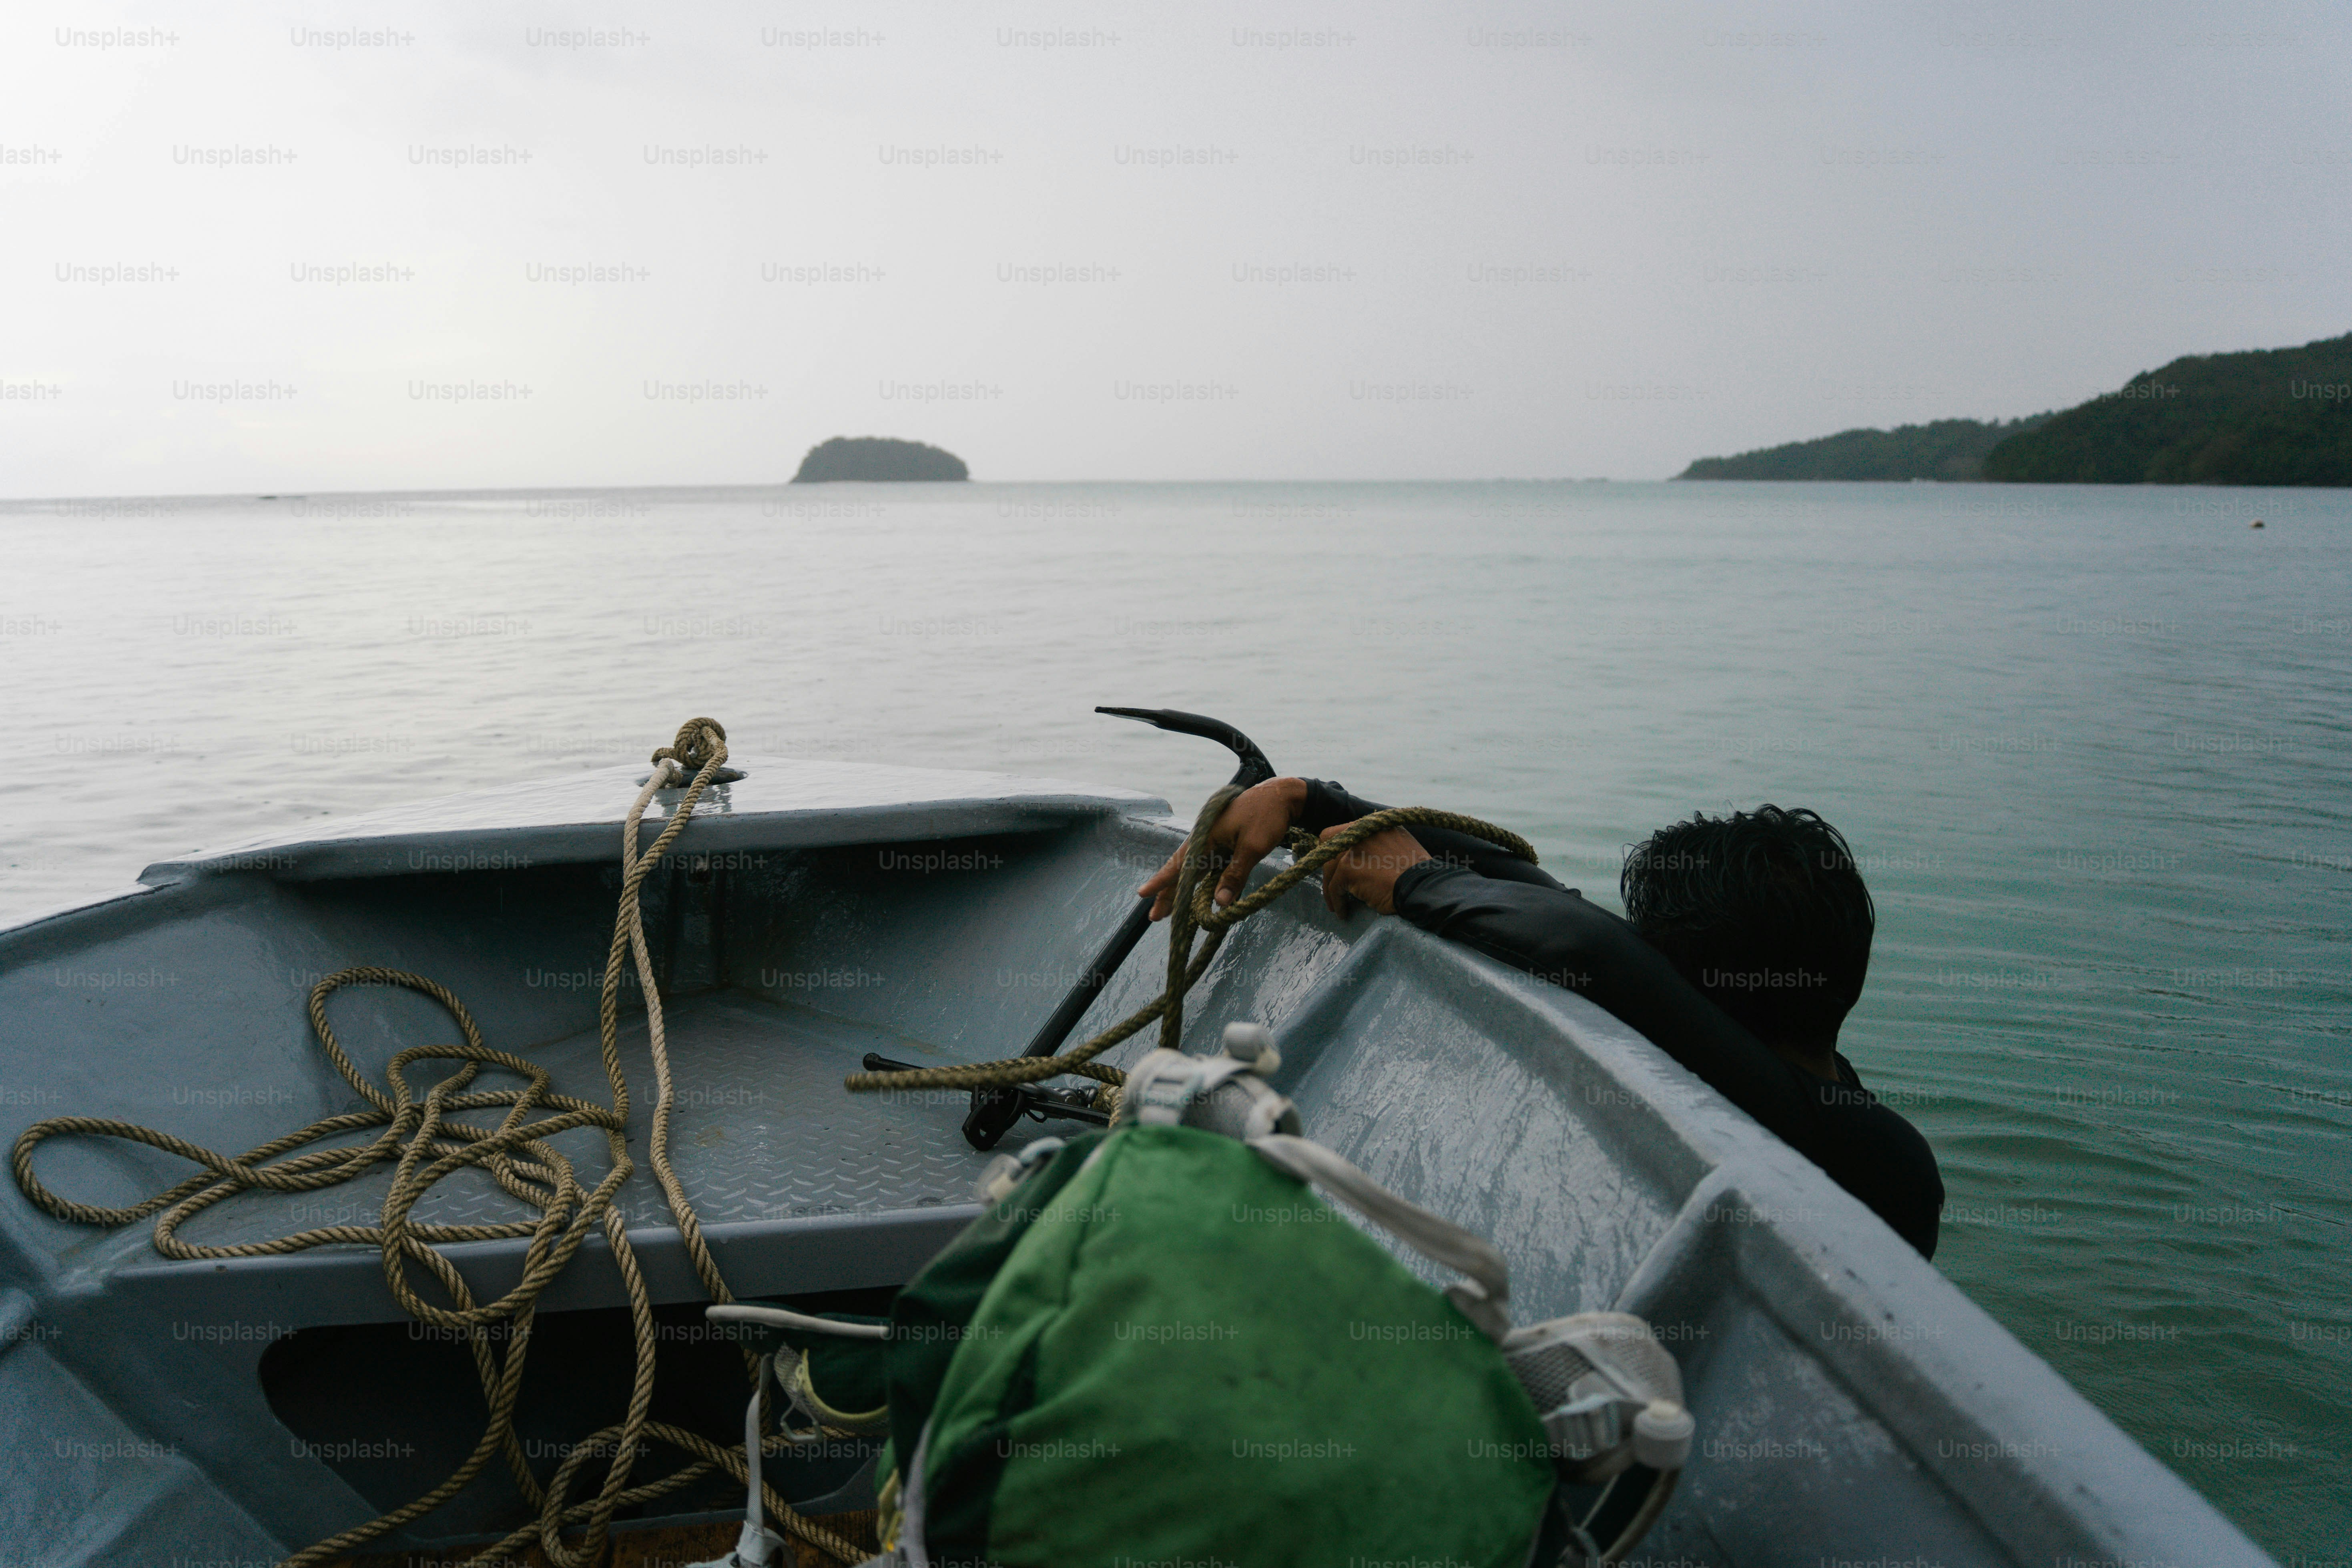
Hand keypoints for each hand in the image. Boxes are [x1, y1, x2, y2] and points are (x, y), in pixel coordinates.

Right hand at [1139, 777, 1307, 919]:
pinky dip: (1200, 880)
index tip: (1143, 893)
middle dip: (1168, 892)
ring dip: (1182, 888)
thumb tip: (1220, 904)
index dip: (1162, 882)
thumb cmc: (1267, 817)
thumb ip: (1235, 874)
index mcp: (1207, 836)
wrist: (1282, 796)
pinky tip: (1197, 893)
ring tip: (1169, 910)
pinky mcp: (1225, 843)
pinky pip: (1207, 865)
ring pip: (1193, 868)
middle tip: (1154, 916)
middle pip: (1182, 869)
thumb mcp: (1253, 847)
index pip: (1180, 864)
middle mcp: (1205, 838)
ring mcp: (1214, 840)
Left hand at [1317, 823, 1430, 917]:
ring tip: (1336, 905)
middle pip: (1330, 841)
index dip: (1339, 847)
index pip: (1346, 830)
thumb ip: (1380, 847)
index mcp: (1377, 825)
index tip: (1339, 864)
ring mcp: (1354, 848)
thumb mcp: (1400, 849)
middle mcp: (1363, 831)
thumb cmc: (1418, 876)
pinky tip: (1343, 912)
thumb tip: (1363, 859)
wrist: (1422, 888)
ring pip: (1330, 867)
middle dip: (1329, 864)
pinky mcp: (1348, 868)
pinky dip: (1337, 901)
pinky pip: (1334, 886)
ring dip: (1330, 888)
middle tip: (1333, 883)